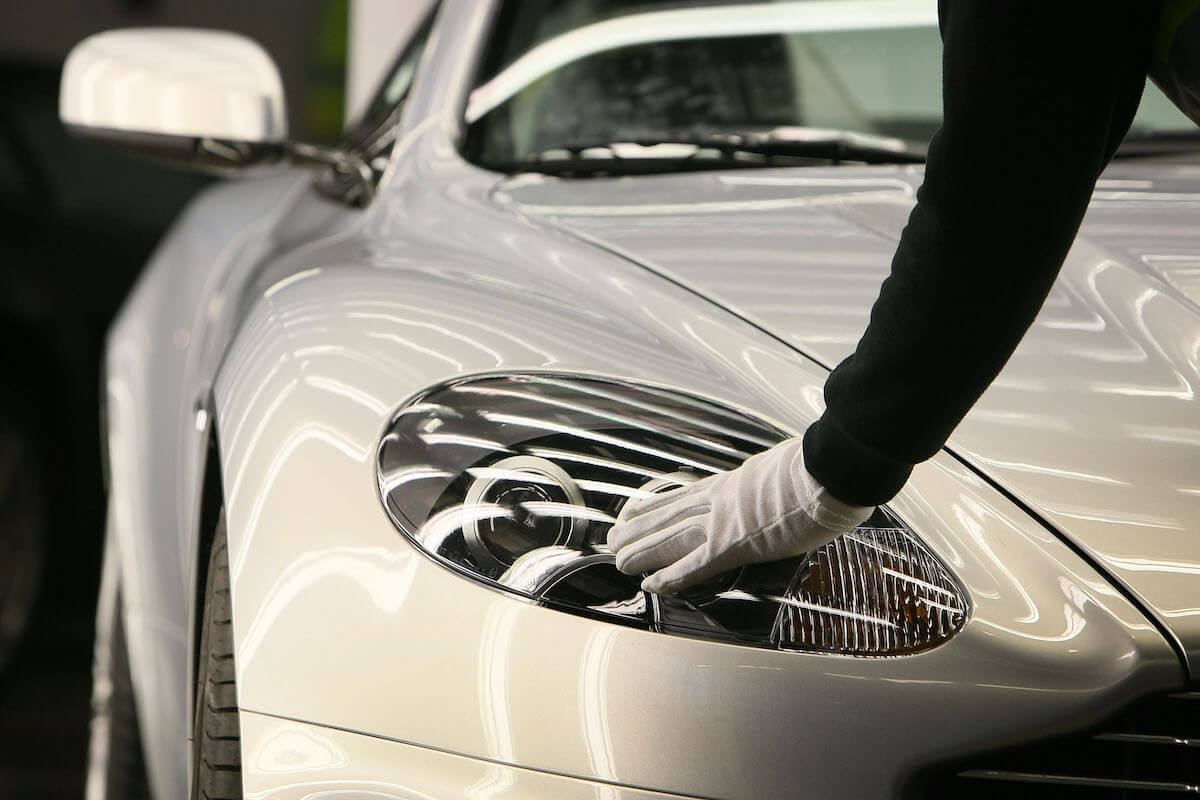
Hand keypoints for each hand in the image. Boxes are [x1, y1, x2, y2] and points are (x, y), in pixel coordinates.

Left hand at [607, 438, 873, 593]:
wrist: (829, 469)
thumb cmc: (823, 467)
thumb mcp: (789, 465)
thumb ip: (775, 479)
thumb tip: (785, 480)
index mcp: (735, 481)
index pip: (686, 496)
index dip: (659, 505)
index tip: (639, 509)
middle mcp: (721, 499)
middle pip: (670, 515)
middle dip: (640, 529)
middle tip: (614, 538)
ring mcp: (725, 521)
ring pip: (671, 537)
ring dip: (643, 550)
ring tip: (619, 560)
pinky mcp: (736, 544)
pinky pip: (695, 565)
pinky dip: (671, 576)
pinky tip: (651, 584)